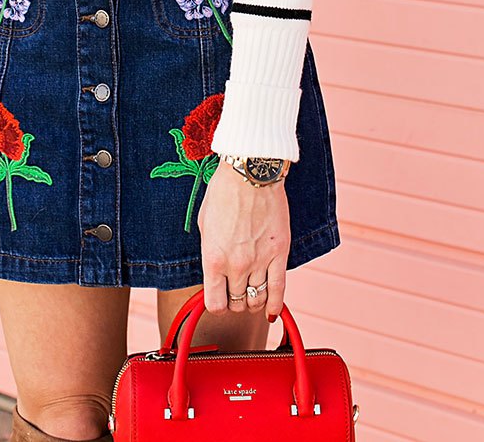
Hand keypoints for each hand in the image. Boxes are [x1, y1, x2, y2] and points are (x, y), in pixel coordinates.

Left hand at [198, 161, 290, 318]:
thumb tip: (215, 271)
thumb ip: (209, 251)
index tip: (220, 298)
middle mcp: (236, 265)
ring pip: (257, 299)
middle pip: (237, 303)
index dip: (217, 304)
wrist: (250, 172)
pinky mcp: (279, 253)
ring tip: (252, 292)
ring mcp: (259, 260)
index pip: (215, 303)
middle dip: (235, 300)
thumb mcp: (204, 223)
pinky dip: (276, 306)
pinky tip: (273, 312)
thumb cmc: (224, 191)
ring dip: (253, 301)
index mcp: (213, 258)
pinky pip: (279, 290)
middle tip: (237, 290)